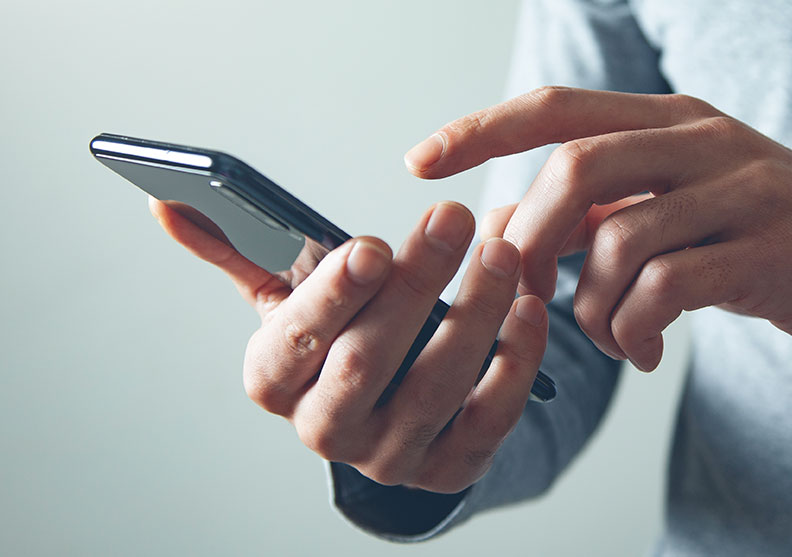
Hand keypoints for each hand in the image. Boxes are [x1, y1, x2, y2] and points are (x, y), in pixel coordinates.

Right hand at [150, 198, 547, 492]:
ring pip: (434, 387)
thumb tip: (167, 203)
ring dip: (473, 314)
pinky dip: (515, 364)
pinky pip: (488, 418)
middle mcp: (327, 428)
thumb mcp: (289, 298)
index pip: (291, 346)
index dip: (329, 297)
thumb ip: (239, 251)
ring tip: (499, 251)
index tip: (371, 246)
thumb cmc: (339, 336)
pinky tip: (530, 309)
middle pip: (365, 362)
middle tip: (451, 218)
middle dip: (411, 288)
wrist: (391, 409)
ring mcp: (392, 455)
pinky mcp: (451, 466)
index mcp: (277, 382)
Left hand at [404, 87, 791, 369]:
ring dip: (590, 306)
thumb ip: (601, 209)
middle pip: (577, 168)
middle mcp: (702, 140)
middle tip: (529, 296)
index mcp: (670, 120)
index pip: (557, 108)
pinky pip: (665, 288)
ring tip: (610, 337)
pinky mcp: (765, 253)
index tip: (421, 163)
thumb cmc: (755, 239)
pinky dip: (634, 330)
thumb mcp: (676, 206)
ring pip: (619, 238)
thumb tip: (508, 230)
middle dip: (532, 241)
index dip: (481, 130)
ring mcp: (741, 190)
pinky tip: (645, 352)